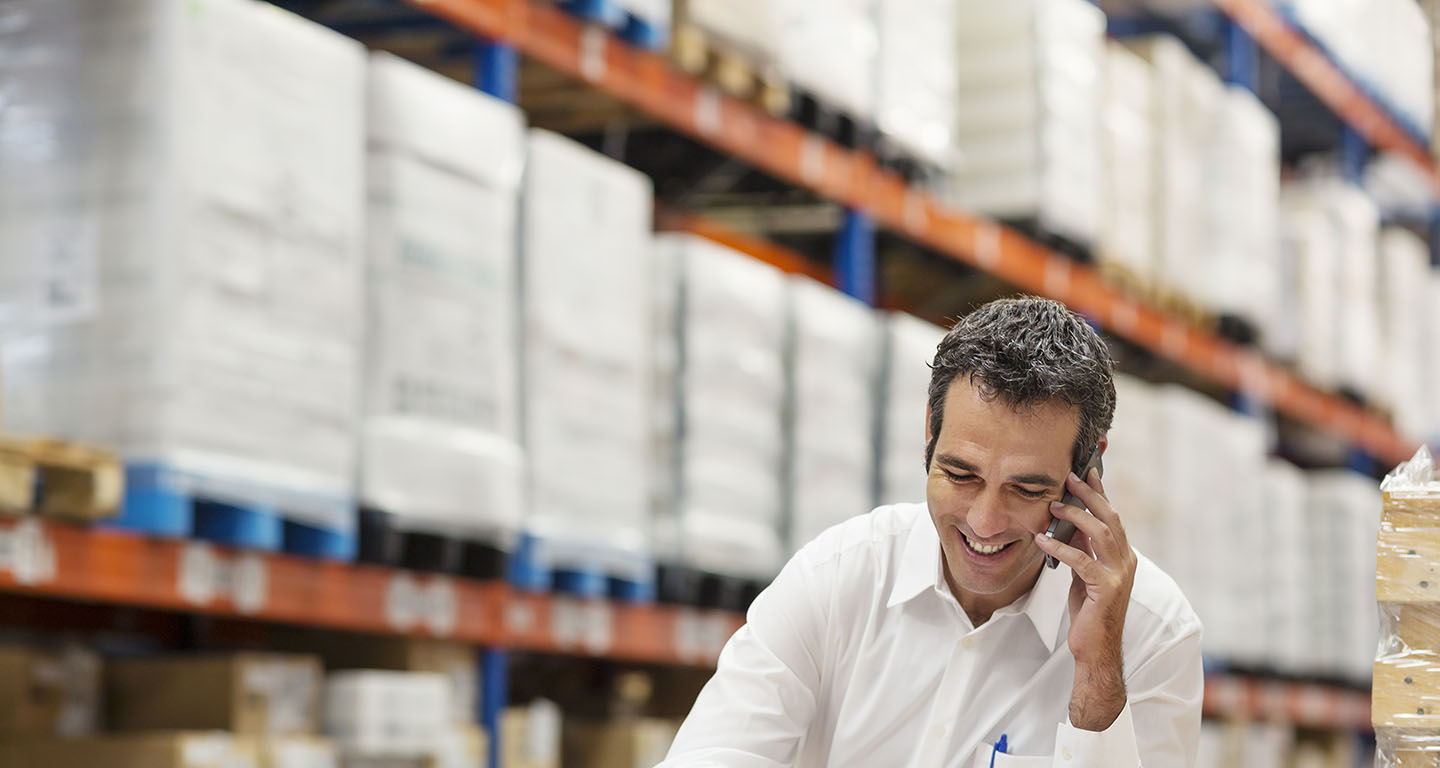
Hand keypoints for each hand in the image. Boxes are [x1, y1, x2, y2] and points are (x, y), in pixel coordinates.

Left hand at [1033, 468, 1136, 730]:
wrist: (1097, 649)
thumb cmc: (1089, 612)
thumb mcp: (1084, 574)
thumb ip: (1082, 549)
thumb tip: (1068, 523)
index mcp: (1122, 556)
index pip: (1111, 517)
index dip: (1100, 493)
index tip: (1087, 470)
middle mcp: (1125, 561)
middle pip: (1110, 518)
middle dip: (1090, 495)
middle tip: (1071, 477)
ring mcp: (1119, 574)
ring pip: (1100, 534)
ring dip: (1075, 517)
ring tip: (1053, 506)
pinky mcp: (1107, 589)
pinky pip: (1082, 561)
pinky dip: (1061, 548)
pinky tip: (1042, 541)